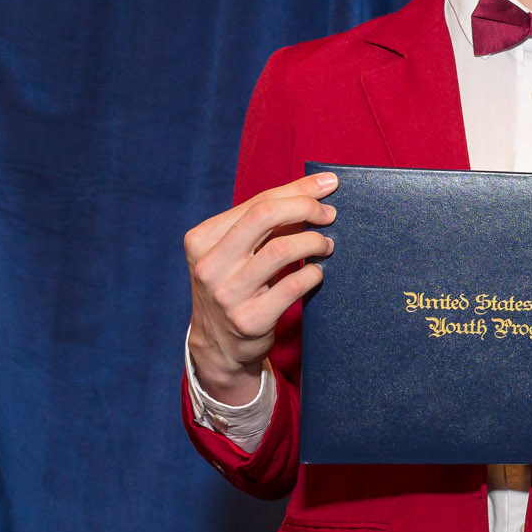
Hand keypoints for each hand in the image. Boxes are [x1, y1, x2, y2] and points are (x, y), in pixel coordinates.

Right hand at [183, 172, 338, 404]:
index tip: (328, 186)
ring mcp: (227, 294)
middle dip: (306, 207)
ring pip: (281, 249)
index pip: (257, 202)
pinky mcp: (249, 319)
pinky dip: (313, 273)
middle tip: (330, 215)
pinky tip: (317, 272)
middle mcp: (209, 265)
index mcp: (201, 239)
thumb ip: (265, 223)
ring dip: (314, 241)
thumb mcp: (236, 252)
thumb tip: (316, 189)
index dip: (298, 190)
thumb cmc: (235, 286)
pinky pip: (292, 286)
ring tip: (326, 245)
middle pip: (265, 216)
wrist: (219, 345)